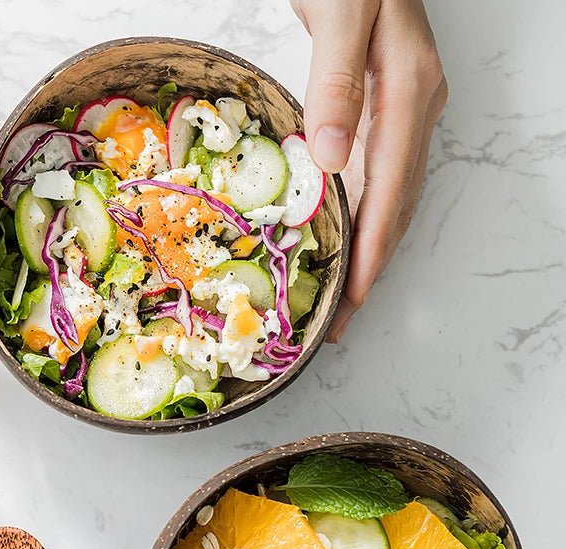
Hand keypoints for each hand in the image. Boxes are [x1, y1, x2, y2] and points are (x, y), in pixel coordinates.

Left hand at [290, 0, 446, 341]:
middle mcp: (413, 107)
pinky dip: (359, 217)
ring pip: (389, 198)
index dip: (373, 247)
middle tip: (341, 322)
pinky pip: (376, 178)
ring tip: (340, 300)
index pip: (392, 188)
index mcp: (408, 90)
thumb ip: (340, 81)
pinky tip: (341, 241)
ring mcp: (402, 110)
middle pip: (396, 206)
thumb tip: (331, 161)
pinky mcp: (382, 108)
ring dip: (366, 250)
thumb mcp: (344, 12)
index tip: (355, 296)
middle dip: (370, 267)